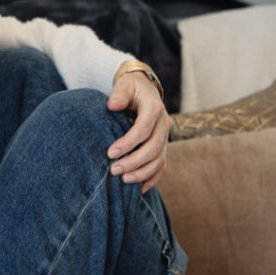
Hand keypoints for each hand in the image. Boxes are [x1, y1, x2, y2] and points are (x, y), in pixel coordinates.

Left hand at [105, 71, 171, 193]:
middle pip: (152, 148)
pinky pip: (161, 166)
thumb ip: (119, 94)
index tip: (110, 153)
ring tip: (124, 180)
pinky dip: (152, 178)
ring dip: (142, 173)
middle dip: (133, 162)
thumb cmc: (131, 88)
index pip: (143, 129)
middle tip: (114, 170)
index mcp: (154, 108)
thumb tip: (112, 105)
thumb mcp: (125, 85)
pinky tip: (139, 189)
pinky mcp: (163, 146)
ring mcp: (165, 137)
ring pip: (159, 160)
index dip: (128, 143)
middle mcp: (164, 124)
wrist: (143, 89)